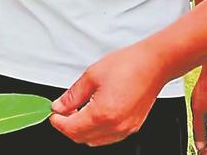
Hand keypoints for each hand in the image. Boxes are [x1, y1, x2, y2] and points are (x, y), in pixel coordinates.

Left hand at [50, 43, 165, 145]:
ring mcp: (125, 129)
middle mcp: (115, 127)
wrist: (153, 65)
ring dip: (82, 130)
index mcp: (102, 114)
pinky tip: (92, 115)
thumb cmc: (128, 66)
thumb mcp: (92, 75)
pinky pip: (109, 137)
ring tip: (76, 112)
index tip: (53, 115)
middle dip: (68, 127)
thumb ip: (73, 95)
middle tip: (62, 111)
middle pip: (82, 138)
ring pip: (95, 140)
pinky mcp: (132, 127)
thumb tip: (59, 106)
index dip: (58, 123)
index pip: (72, 129)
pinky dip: (96, 131)